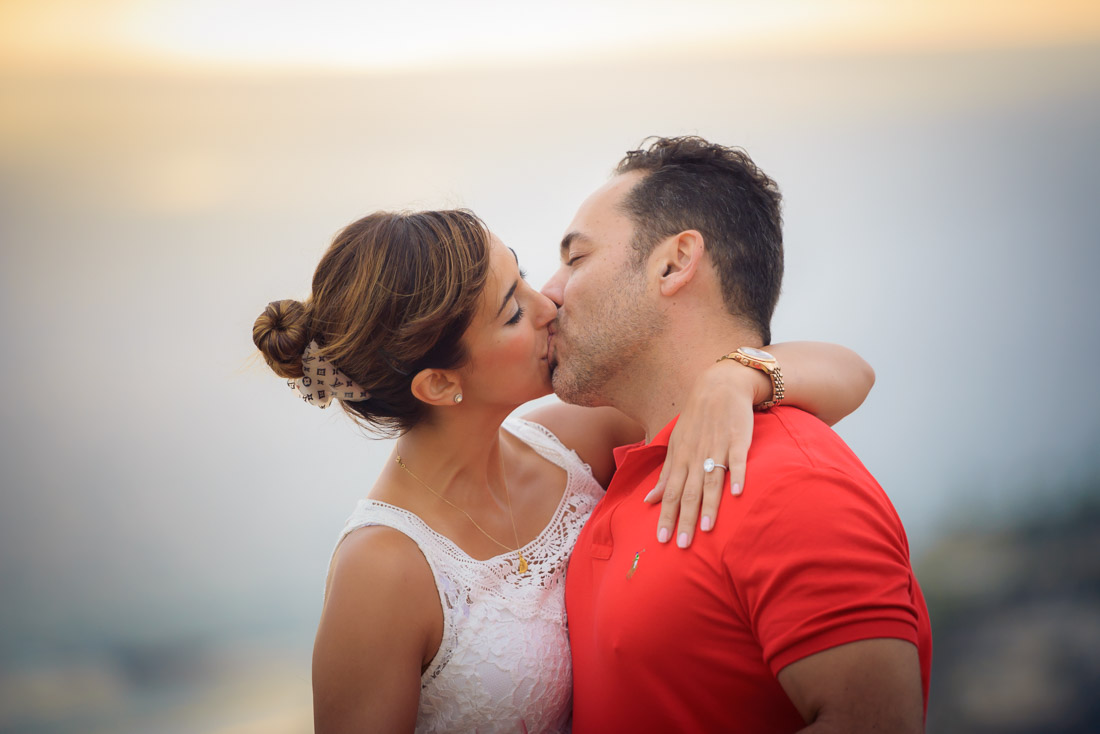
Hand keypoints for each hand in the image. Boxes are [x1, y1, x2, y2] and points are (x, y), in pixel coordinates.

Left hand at [645, 361, 766, 546]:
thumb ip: (665, 475)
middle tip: (682, 545)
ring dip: (709, 505)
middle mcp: (695, 456)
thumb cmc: (696, 420)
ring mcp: (717, 448)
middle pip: (688, 492)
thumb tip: (649, 500)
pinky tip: (738, 493)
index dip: (666, 516)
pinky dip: (738, 476)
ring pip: (711, 481)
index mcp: (680, 458)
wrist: (720, 386)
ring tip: (706, 529)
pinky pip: (737, 460)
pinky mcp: (737, 440)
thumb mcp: (675, 445)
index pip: (670, 492)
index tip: (662, 539)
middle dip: (684, 519)